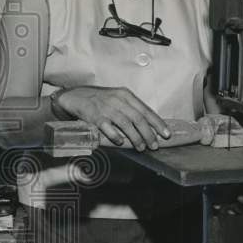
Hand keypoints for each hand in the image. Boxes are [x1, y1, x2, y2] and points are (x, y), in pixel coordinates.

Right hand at [54, 86, 169, 151]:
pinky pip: (107, 127)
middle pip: (138, 118)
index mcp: (126, 95)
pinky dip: (115, 135)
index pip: (146, 110)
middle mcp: (117, 100)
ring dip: (135, 137)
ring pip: (125, 123)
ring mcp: (106, 107)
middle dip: (149, 133)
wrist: (75, 96)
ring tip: (141, 147)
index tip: (166, 135)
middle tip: (154, 145)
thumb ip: (131, 109)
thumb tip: (149, 125)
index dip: (157, 123)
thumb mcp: (117, 99)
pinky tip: (121, 142)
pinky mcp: (94, 115)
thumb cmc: (99, 100)